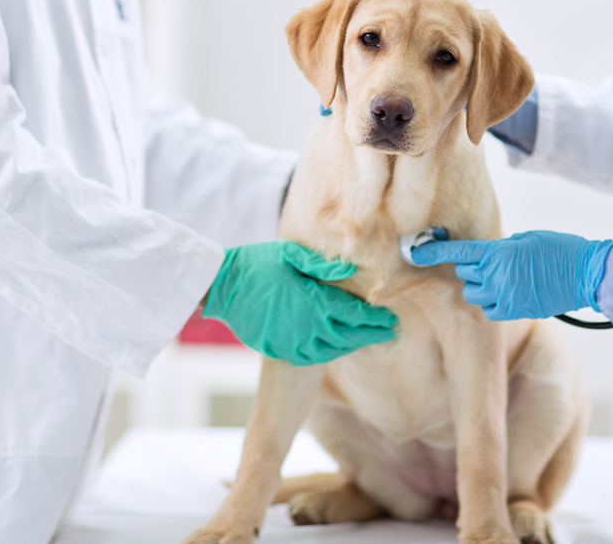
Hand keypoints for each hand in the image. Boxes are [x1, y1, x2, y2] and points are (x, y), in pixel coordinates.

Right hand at [203, 242, 396, 364]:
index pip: (355, 315)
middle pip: (350, 336)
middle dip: (372, 334)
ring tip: (366, 339)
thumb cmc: (256, 264)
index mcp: (315, 302)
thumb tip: (352, 270)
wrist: (221, 286)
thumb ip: (322, 265)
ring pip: (332, 350)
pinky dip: (328, 353)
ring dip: (352, 345)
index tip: (391, 320)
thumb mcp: (291, 254)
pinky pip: (311, 357)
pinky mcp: (279, 350)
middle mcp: (308, 327)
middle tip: (389, 332)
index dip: (376, 319)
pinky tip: (335, 347)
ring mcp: (293, 342)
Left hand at [410, 230, 612, 320]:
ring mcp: (505, 297)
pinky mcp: (515, 312)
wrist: (586, 275)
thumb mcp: (526, 239)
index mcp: (499, 254)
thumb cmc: (560, 250)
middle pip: (465, 274)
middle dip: (472, 268)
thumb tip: (485, 258)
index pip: (458, 253)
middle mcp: (497, 276)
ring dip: (481, 287)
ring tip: (502, 279)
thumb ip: (501, 249)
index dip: (432, 252)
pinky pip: (490, 310)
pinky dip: (493, 303)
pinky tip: (509, 294)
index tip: (413, 251)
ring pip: (474, 295)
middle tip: (492, 263)